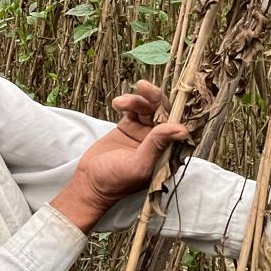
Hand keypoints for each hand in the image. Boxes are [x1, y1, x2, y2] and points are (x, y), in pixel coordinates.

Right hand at [52, 80, 187, 232]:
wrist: (89, 182)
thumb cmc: (116, 181)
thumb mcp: (138, 164)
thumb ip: (157, 145)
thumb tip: (182, 129)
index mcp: (168, 153)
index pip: (177, 127)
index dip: (176, 111)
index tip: (169, 98)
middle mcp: (159, 141)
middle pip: (163, 113)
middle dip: (155, 99)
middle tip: (144, 88)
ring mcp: (144, 133)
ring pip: (148, 108)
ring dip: (137, 100)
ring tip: (121, 102)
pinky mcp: (129, 126)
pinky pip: (133, 109)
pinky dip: (127, 103)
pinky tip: (118, 103)